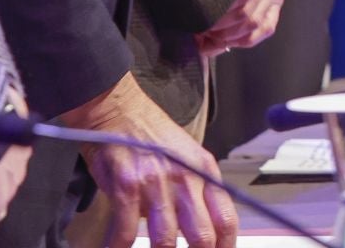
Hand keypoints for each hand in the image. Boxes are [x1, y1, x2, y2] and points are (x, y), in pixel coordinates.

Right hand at [59, 73, 236, 247]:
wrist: (118, 111)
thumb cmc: (150, 137)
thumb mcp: (186, 158)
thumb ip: (196, 192)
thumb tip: (202, 232)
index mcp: (205, 172)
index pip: (226, 220)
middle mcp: (186, 178)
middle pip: (203, 235)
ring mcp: (156, 182)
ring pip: (165, 240)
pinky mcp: (127, 186)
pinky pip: (126, 231)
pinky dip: (119, 247)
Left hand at [196, 0, 283, 55]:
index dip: (220, 12)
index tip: (197, 18)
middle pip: (247, 13)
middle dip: (219, 28)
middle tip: (196, 32)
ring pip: (256, 24)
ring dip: (229, 37)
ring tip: (206, 38)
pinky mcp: (276, 0)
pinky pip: (266, 27)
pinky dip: (245, 40)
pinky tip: (226, 41)